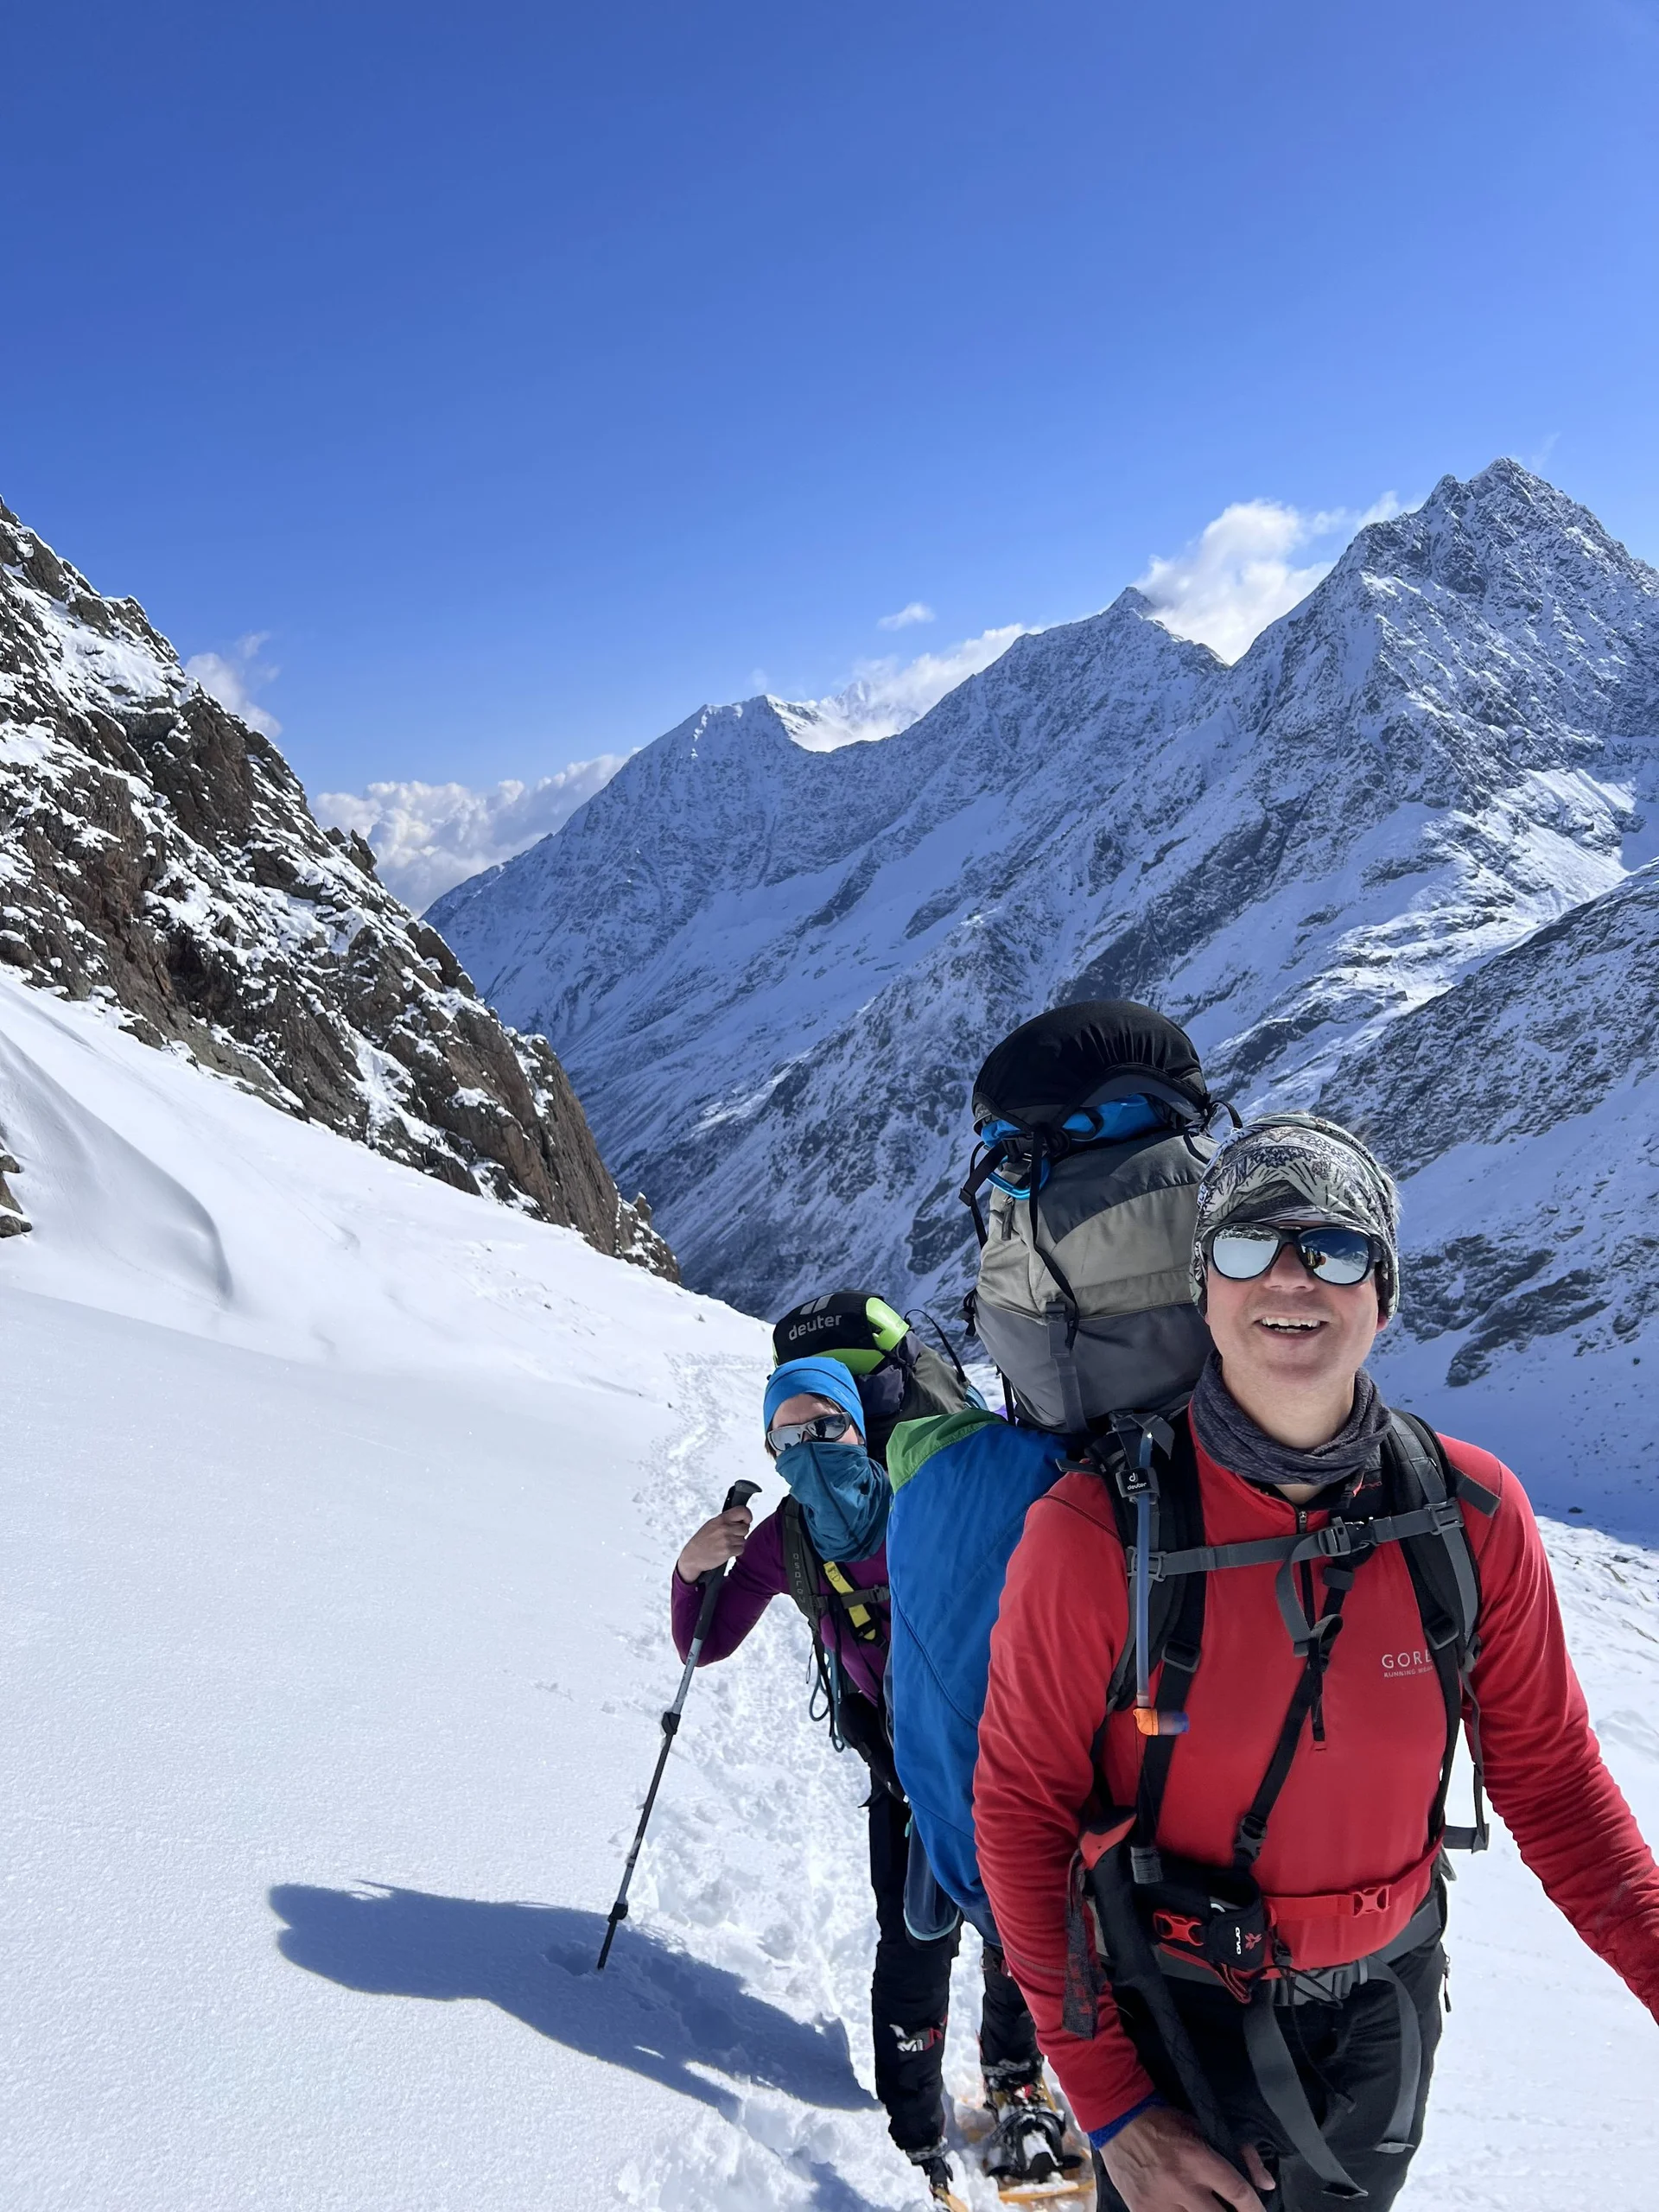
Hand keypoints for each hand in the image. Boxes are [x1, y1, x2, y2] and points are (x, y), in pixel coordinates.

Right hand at [676, 1505, 752, 1581]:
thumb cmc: (702, 1540)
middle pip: (745, 1528)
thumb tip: (741, 1518)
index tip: (746, 1520)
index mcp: (721, 1519)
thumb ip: (726, 1520)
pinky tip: (726, 1550)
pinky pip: (741, 1549)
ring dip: (737, 1543)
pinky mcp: (728, 1551)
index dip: (747, 1516)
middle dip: (741, 1532)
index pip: (742, 1511)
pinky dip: (736, 1551)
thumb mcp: (712, 1524)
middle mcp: (725, 1528)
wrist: (693, 1556)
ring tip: (726, 1544)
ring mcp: (727, 1540)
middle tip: (732, 1536)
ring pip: (743, 1540)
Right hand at [1101, 2105, 1272, 2211]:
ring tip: (1203, 2207)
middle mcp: (1180, 2184)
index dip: (1255, 2210)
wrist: (1117, 2119)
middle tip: (1231, 2210)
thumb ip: (1237, 2153)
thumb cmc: (1164, 2121)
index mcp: (1197, 2158)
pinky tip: (1184, 2209)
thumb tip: (1266, 2184)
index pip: (1238, 2193)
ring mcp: (1159, 2203)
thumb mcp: (1202, 2127)